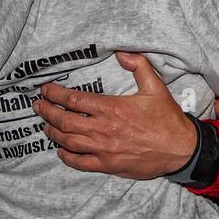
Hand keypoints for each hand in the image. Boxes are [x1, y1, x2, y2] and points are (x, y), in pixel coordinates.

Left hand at [33, 52, 196, 178]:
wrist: (180, 148)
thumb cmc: (167, 118)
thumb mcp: (156, 87)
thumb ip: (138, 66)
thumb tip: (121, 53)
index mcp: (112, 108)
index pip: (74, 100)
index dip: (55, 94)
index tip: (45, 90)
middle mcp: (104, 129)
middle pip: (64, 121)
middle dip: (47, 112)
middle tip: (37, 106)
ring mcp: (104, 149)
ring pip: (68, 141)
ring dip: (52, 132)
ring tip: (45, 125)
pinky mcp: (109, 165)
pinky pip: (80, 163)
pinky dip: (67, 157)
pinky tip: (61, 151)